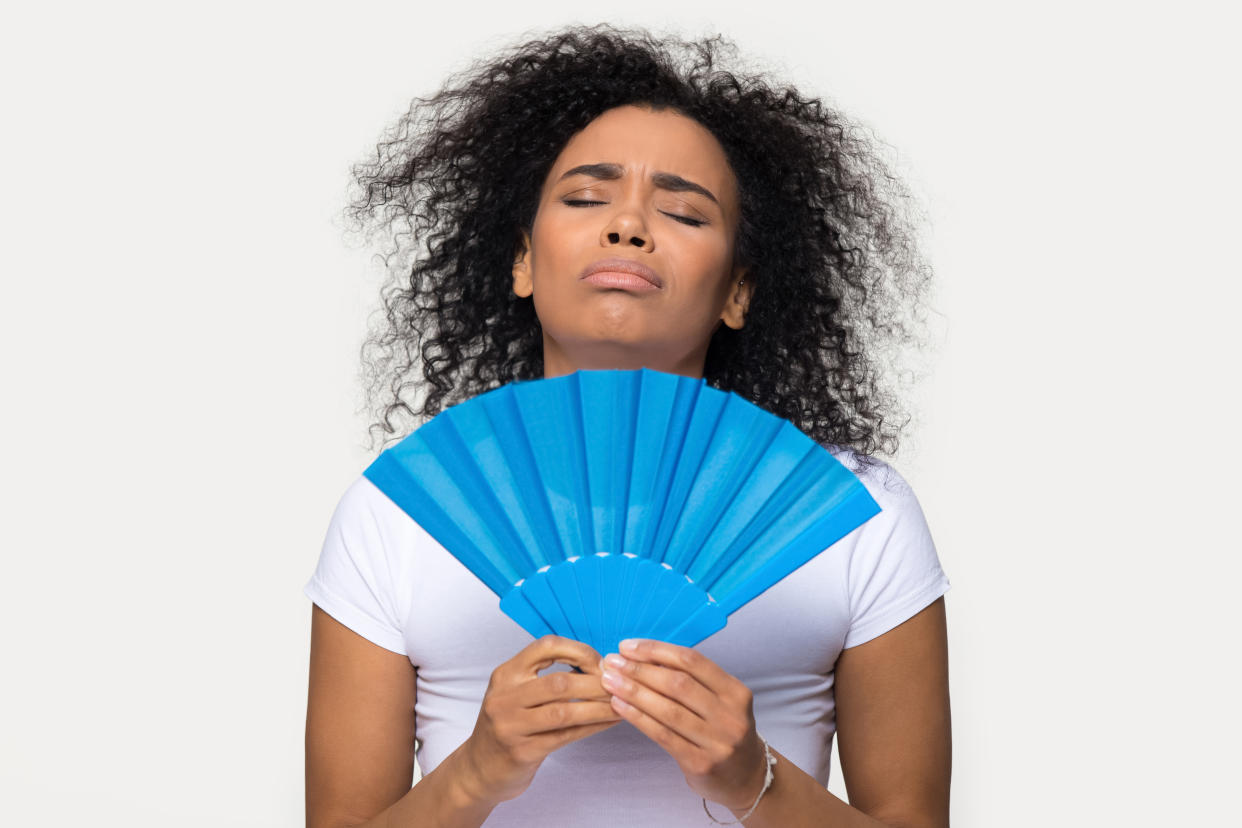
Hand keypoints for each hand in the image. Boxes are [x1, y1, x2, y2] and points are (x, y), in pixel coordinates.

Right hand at [459, 635, 621, 803]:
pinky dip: (592, 727)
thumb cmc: (508, 724)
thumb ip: (546, 675)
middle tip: (619, 685)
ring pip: (564, 712)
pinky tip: (610, 721)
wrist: (479, 769)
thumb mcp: (516, 692)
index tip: (600, 662)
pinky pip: (565, 736)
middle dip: (595, 683)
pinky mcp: (522, 752)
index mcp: (506, 674)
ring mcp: (511, 726)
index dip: (578, 651)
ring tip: (621, 704)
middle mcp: (504, 697)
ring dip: (598, 707)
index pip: (545, 647)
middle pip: (559, 682)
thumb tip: (597, 664)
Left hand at [600, 639, 766, 811]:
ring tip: (609, 681)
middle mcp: (730, 715)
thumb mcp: (720, 701)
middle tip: (612, 662)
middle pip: (678, 684)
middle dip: (640, 669)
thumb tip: (643, 657)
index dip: (656, 650)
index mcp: (735, 692)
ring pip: (668, 710)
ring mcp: (717, 742)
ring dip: (633, 692)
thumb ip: (691, 681)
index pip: (691, 661)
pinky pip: (662, 735)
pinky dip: (637, 717)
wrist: (747, 777)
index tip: (627, 646)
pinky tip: (619, 706)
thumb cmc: (723, 731)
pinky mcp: (700, 763)